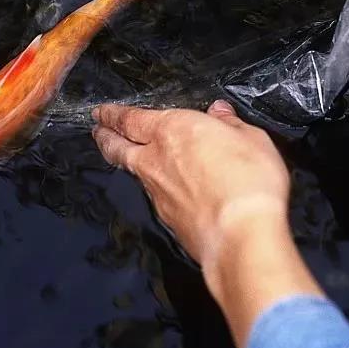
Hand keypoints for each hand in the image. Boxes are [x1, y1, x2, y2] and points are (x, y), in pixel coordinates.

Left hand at [92, 100, 320, 347]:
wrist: (239, 236)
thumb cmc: (249, 180)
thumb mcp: (252, 139)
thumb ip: (231, 125)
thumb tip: (220, 113)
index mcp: (172, 129)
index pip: (130, 118)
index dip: (113, 114)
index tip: (101, 111)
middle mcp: (155, 159)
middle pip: (118, 146)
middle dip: (105, 136)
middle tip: (97, 131)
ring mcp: (157, 192)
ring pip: (132, 171)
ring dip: (124, 161)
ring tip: (122, 155)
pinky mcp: (167, 218)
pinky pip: (153, 195)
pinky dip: (152, 187)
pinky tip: (161, 189)